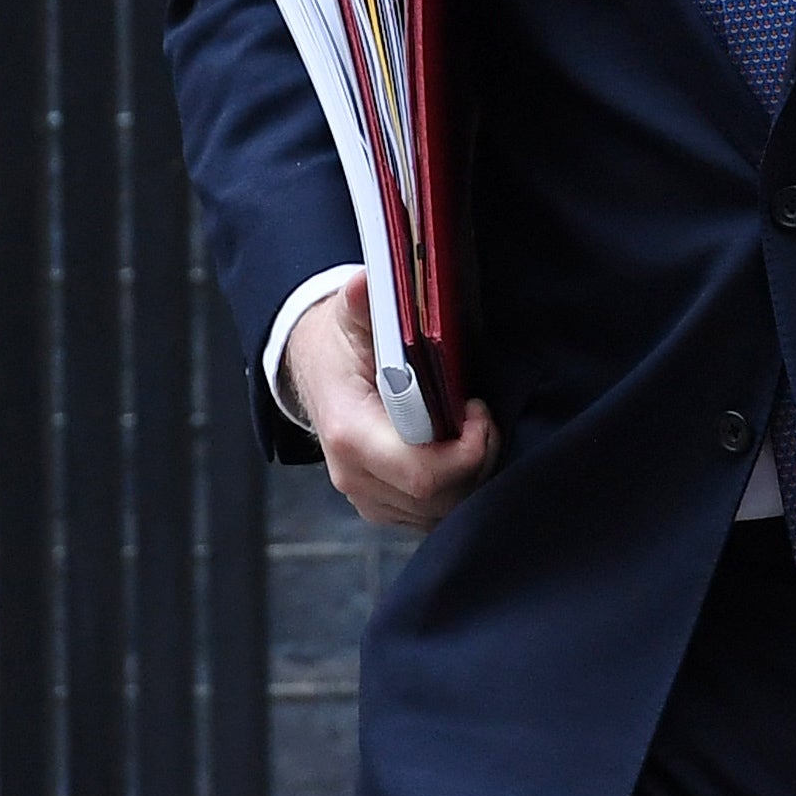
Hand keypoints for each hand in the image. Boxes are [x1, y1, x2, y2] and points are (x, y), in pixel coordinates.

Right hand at [284, 268, 498, 530]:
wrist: (313, 366)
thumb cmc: (340, 342)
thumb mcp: (352, 315)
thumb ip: (365, 304)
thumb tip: (364, 283)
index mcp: (351, 435)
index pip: (422, 473)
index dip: (466, 450)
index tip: (478, 409)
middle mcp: (355, 476)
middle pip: (437, 497)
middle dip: (476, 460)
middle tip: (482, 416)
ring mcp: (367, 496)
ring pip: (437, 511)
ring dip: (468, 474)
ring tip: (472, 429)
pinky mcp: (381, 504)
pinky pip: (429, 513)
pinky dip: (454, 486)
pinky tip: (459, 448)